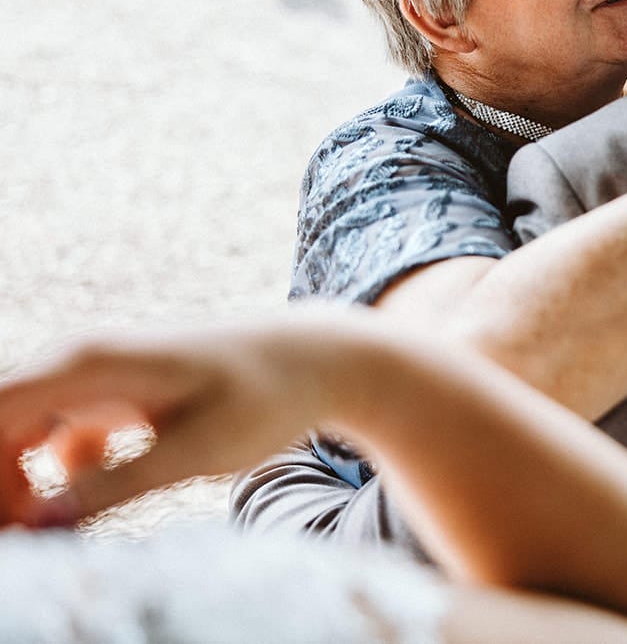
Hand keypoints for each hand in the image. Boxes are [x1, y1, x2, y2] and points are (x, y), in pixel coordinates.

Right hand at [0, 317, 357, 528]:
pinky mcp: (116, 399)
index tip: (8, 524)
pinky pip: (58, 441)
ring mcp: (97, 378)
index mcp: (90, 363)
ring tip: (44, 536)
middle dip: (0, 484)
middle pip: (0, 424)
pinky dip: (54, 479)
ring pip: (22, 435)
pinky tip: (76, 512)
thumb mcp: (197, 451)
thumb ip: (116, 485)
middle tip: (23, 544)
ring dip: (18, 486)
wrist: (319, 359)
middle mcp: (81, 361)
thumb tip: (38, 523)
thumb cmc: (266, 396)